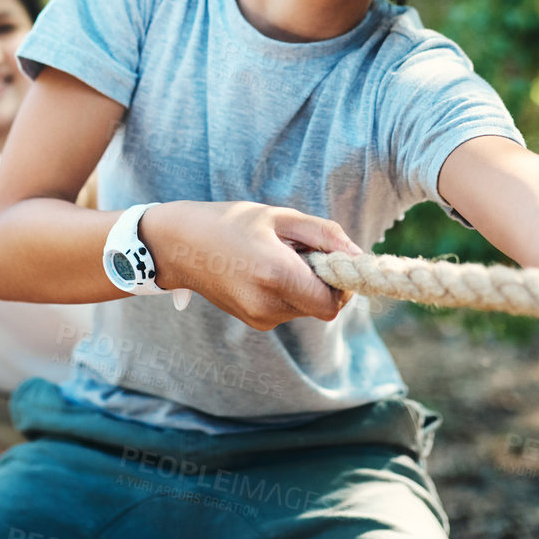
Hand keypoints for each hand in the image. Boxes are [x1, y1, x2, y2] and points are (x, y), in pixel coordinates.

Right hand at [139, 201, 364, 330]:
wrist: (180, 245)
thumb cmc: (231, 223)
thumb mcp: (280, 217)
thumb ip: (325, 235)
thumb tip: (358, 255)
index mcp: (276, 275)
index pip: (333, 302)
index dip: (341, 283)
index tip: (331, 259)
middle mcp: (269, 304)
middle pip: (322, 306)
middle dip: (323, 282)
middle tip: (302, 252)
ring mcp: (259, 318)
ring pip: (306, 308)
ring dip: (304, 286)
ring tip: (277, 258)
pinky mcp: (254, 322)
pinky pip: (288, 309)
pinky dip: (288, 292)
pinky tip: (265, 271)